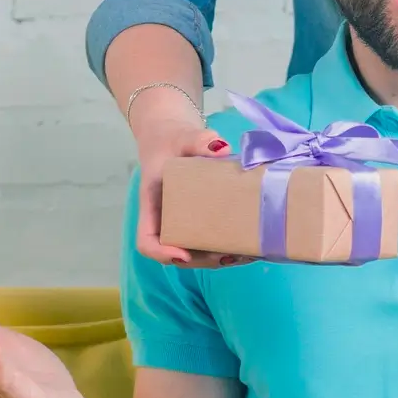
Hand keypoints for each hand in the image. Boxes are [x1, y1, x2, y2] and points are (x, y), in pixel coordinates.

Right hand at [130, 95, 246, 269]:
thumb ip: (197, 140)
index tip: (184, 253)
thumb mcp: (182, 137)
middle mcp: (166, 220)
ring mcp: (184, 223)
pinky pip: (209, 241)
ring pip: (196, 252)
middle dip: (201, 260)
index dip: (162, 252)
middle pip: (176, 253)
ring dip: (218, 259)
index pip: (147, 240)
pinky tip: (250, 247)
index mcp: (153, 206)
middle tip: (228, 255)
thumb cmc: (172, 139)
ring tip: (245, 255)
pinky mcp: (201, 220)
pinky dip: (227, 248)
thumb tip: (221, 148)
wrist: (174, 137)